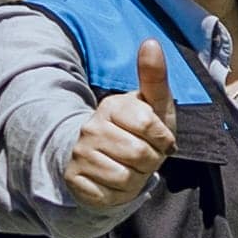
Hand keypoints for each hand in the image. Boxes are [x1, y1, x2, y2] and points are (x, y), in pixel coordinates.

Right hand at [63, 43, 179, 217]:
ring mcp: (80, 154)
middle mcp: (90, 127)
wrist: (109, 160)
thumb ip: (155, 77)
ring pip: (127, 178)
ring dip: (137, 178)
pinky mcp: (75, 179)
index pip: (150, 126)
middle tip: (144, 156)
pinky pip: (111, 195)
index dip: (163, 139)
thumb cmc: (139, 131)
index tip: (158, 138)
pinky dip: (120, 194)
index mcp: (111, 106)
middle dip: (151, 161)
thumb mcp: (154, 105)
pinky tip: (115, 181)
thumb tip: (152, 42)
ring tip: (130, 167)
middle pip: (141, 155)